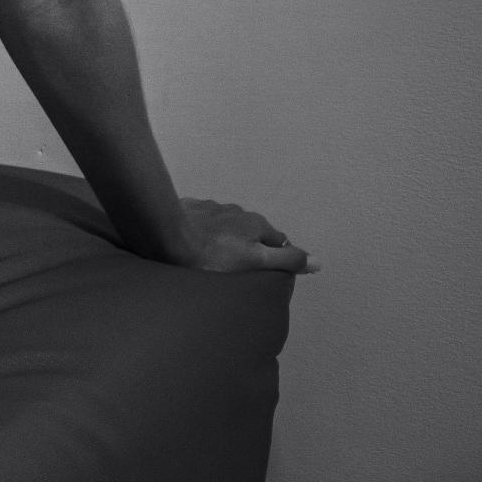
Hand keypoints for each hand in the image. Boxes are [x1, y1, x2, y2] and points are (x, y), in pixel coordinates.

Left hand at [171, 197, 316, 274]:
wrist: (165, 234)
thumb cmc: (211, 253)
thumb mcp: (255, 261)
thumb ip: (286, 260)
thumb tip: (317, 262)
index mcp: (256, 224)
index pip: (277, 242)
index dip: (274, 258)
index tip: (262, 273)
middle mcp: (237, 211)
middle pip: (250, 233)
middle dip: (247, 247)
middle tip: (235, 268)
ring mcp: (211, 207)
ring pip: (225, 226)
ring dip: (223, 239)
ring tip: (210, 258)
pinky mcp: (188, 208)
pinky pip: (200, 221)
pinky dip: (200, 232)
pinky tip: (190, 245)